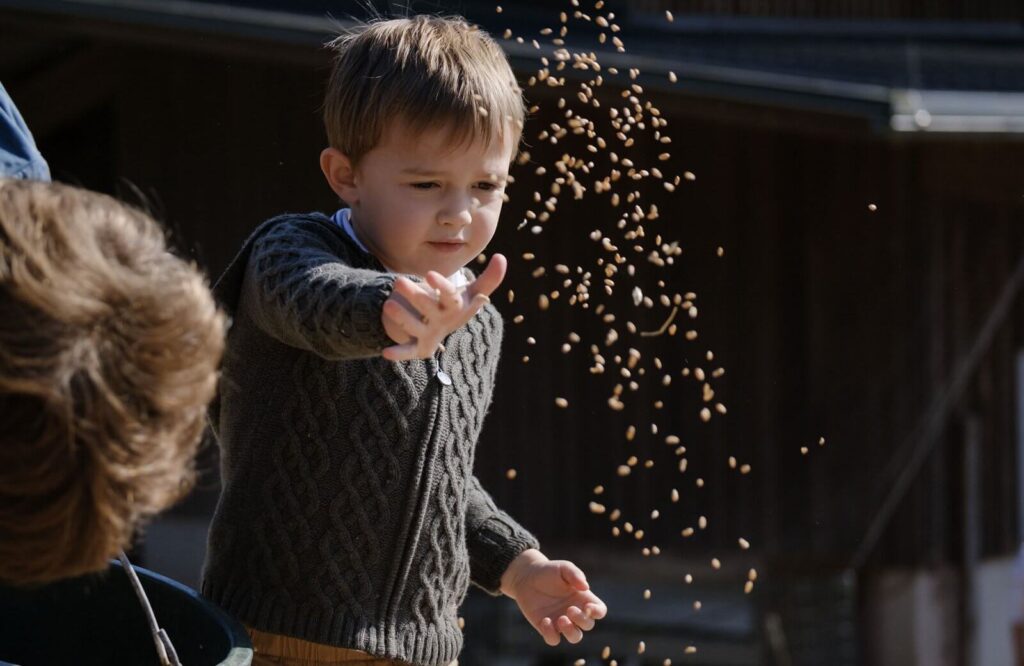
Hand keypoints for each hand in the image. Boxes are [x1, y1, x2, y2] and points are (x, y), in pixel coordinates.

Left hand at [380, 254, 506, 360]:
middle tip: (398, 281)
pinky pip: (409, 351)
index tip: (429, 274)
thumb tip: (501, 256)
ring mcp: (429, 334)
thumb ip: (489, 278)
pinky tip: (385, 353)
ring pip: (414, 327)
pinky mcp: (418, 346)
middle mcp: (442, 321)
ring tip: (387, 305)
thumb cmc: (457, 304)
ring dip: (402, 319)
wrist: (445, 327)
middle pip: (428, 309)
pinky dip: (399, 353)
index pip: (450, 296)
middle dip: (414, 296)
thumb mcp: (473, 292)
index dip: (441, 286)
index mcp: (456, 307)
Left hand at [500, 549, 606, 645]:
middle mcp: (574, 612)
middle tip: (569, 609)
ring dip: (571, 632)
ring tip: (561, 619)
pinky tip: (545, 621)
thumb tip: (586, 587)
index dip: (597, 612)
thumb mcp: (563, 568)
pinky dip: (551, 634)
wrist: (526, 577)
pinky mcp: (546, 627)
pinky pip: (553, 639)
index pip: (599, 611)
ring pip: (575, 637)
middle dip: (582, 620)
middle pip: (588, 625)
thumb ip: (575, 574)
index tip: (588, 607)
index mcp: (582, 598)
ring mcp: (561, 621)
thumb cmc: (548, 570)